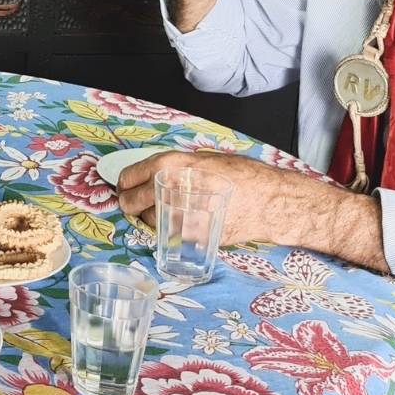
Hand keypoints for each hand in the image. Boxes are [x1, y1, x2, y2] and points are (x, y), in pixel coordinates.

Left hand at [115, 150, 386, 271]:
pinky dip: (173, 231)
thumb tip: (152, 174)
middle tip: (142, 204)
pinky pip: (169, 235)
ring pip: (148, 221)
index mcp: (168, 165)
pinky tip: (187, 223)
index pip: (127, 177)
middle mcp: (166, 189)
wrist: (268, 200)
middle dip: (133, 204)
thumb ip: (175, 166)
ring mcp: (176, 215)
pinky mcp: (188, 236)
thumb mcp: (204, 158)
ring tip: (173, 212)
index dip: (126, 184)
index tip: (129, 188)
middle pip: (130, 202)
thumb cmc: (240, 175)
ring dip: (153, 218)